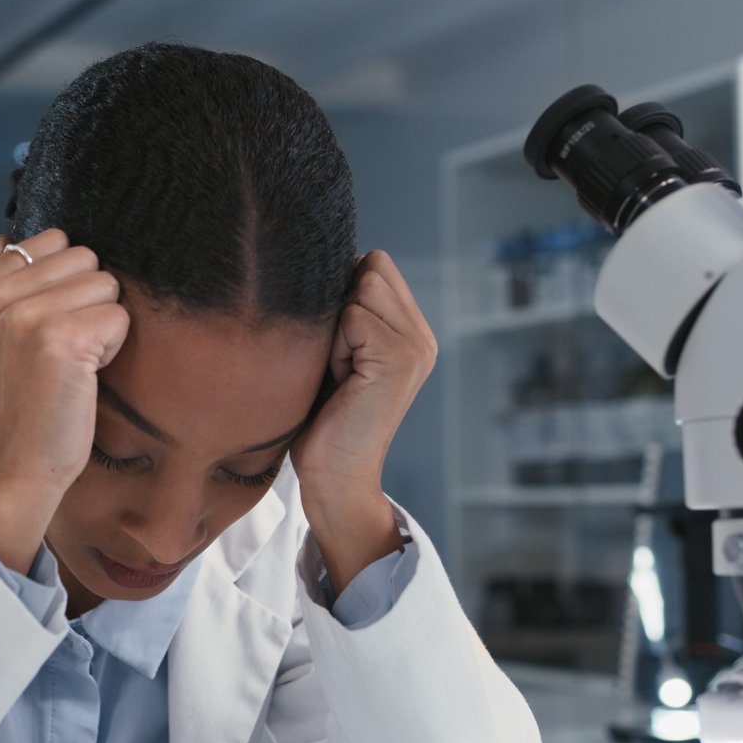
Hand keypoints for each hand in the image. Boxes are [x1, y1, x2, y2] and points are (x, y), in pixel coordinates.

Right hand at [0, 229, 128, 573]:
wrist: (21, 465)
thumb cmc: (27, 399)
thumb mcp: (1, 334)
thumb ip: (10, 283)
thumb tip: (9, 237)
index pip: (56, 241)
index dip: (68, 284)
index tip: (48, 330)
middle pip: (86, 258)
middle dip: (89, 301)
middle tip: (64, 350)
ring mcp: (27, 315)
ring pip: (106, 284)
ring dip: (103, 323)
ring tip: (74, 362)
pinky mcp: (61, 339)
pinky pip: (119, 316)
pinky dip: (113, 347)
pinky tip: (85, 376)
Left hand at [291, 251, 437, 595]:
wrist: (335, 480)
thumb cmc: (321, 421)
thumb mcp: (336, 355)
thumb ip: (345, 312)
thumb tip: (319, 262)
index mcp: (411, 332)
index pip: (376, 264)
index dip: (342, 293)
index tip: (337, 347)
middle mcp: (423, 337)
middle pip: (372, 265)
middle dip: (340, 306)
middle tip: (338, 362)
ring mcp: (417, 347)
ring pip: (362, 285)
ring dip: (336, 327)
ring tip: (340, 372)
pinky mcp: (400, 360)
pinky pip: (354, 317)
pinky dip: (336, 347)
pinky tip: (342, 382)